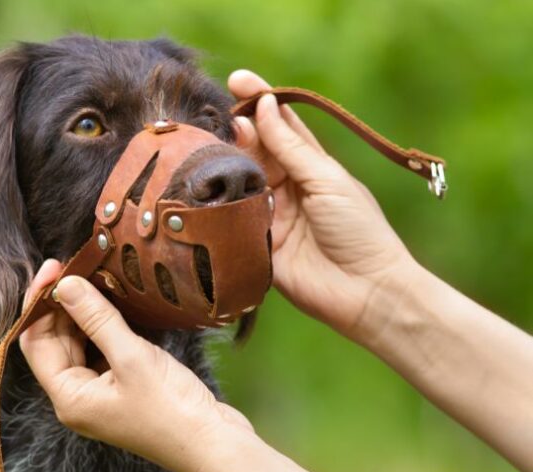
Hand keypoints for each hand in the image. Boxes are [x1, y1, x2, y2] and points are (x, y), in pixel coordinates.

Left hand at [19, 261, 344, 471]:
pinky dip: (103, 325)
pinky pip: (100, 349)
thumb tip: (64, 285)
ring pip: (78, 343)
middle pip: (54, 341)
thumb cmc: (172, 409)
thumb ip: (96, 318)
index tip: (54, 268)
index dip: (39, 303)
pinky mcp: (121, 387)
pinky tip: (113, 303)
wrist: (213, 443)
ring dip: (82, 312)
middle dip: (61, 304)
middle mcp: (77, 396)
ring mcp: (99, 393)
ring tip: (94, 278)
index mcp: (69, 397)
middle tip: (75, 265)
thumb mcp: (132, 356)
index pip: (34, 342)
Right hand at [228, 70, 417, 341]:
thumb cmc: (359, 229)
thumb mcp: (327, 180)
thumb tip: (264, 106)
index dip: (259, 101)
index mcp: (309, 166)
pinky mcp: (255, 244)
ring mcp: (268, 215)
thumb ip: (291, 147)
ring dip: (225, 162)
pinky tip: (205, 186)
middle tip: (224, 118)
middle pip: (254, 150)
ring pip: (238, 181)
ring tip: (213, 145)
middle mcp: (286, 187)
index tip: (238, 81)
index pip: (280, 125)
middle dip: (237, 130)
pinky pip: (230, 219)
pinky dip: (218, 203)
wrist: (366, 291)